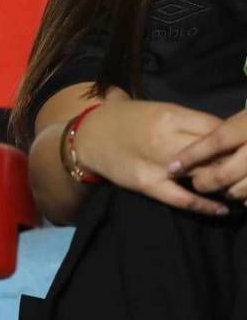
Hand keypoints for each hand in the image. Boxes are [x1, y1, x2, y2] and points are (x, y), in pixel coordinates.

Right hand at [75, 100, 227, 215]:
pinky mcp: (147, 184)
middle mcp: (165, 138)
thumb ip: (190, 121)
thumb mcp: (159, 110)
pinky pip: (183, 198)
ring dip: (223, 183)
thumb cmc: (127, 120)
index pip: (217, 129)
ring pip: (204, 175)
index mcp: (170, 115)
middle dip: (233, 162)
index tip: (241, 147)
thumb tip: (226, 133)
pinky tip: (221, 209)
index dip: (234, 140)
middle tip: (241, 168)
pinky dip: (205, 205)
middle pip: (215, 153)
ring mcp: (156, 163)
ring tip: (236, 187)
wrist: (89, 135)